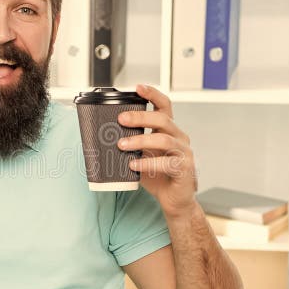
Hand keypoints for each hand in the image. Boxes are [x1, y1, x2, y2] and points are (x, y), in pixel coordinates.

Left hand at [117, 84, 198, 216]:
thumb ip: (131, 145)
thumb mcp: (141, 156)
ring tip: (122, 145)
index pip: (164, 106)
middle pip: (162, 119)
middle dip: (140, 117)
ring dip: (140, 141)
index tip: (138, 87)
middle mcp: (179, 138)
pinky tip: (133, 165)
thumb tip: (104, 137)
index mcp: (169, 131)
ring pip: (163, 140)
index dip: (152, 94)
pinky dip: (148, 163)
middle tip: (120, 119)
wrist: (174, 201)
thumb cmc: (157, 177)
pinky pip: (167, 162)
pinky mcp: (185, 168)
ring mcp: (184, 152)